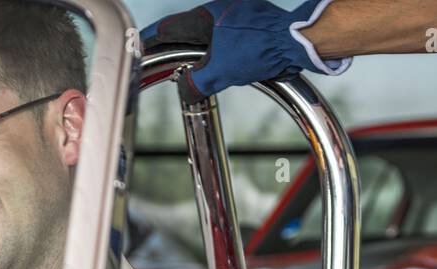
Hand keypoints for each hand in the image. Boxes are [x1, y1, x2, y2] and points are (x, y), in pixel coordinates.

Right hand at [141, 0, 350, 98]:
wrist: (297, 43)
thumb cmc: (261, 47)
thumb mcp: (220, 70)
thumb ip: (196, 80)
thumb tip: (184, 88)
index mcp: (207, 15)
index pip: (170, 27)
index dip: (152, 39)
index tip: (139, 44)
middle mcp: (221, 12)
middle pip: (188, 32)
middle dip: (175, 49)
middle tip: (163, 63)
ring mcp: (238, 18)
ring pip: (209, 39)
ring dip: (200, 56)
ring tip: (192, 72)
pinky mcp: (253, 28)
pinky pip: (227, 43)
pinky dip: (219, 56)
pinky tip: (222, 69)